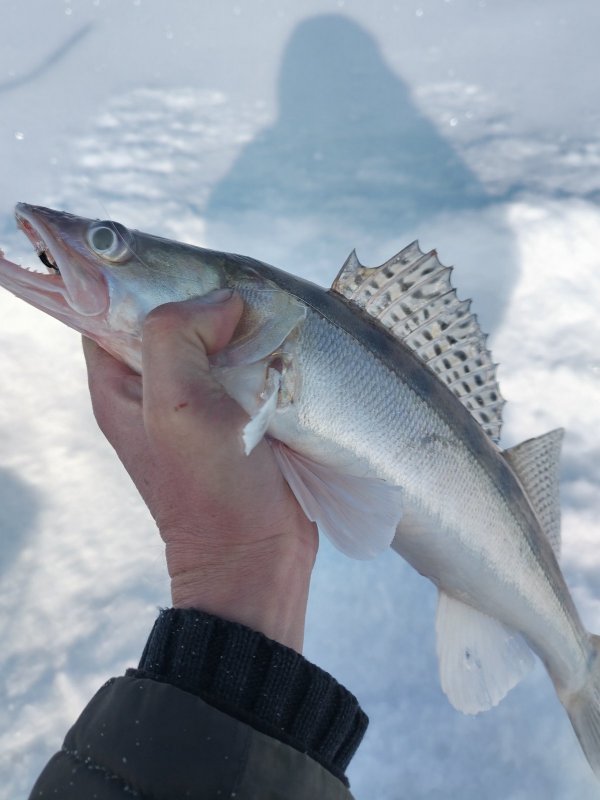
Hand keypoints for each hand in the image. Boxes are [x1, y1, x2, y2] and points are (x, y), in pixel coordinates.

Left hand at [82, 291, 317, 650]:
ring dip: (242, 324)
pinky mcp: (242, 412)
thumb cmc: (210, 489)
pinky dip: (266, 348)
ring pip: (216, 338)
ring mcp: (201, 401)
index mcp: (120, 384)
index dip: (132, 279)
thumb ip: (176, 336)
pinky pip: (249, 363)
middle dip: (202, 296)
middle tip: (240, 283)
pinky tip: (286, 339)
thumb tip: (222, 300)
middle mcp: (156, 388)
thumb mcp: (175, 407)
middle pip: (170, 317)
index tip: (175, 260)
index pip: (108, 310)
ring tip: (268, 308)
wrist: (259, 557)